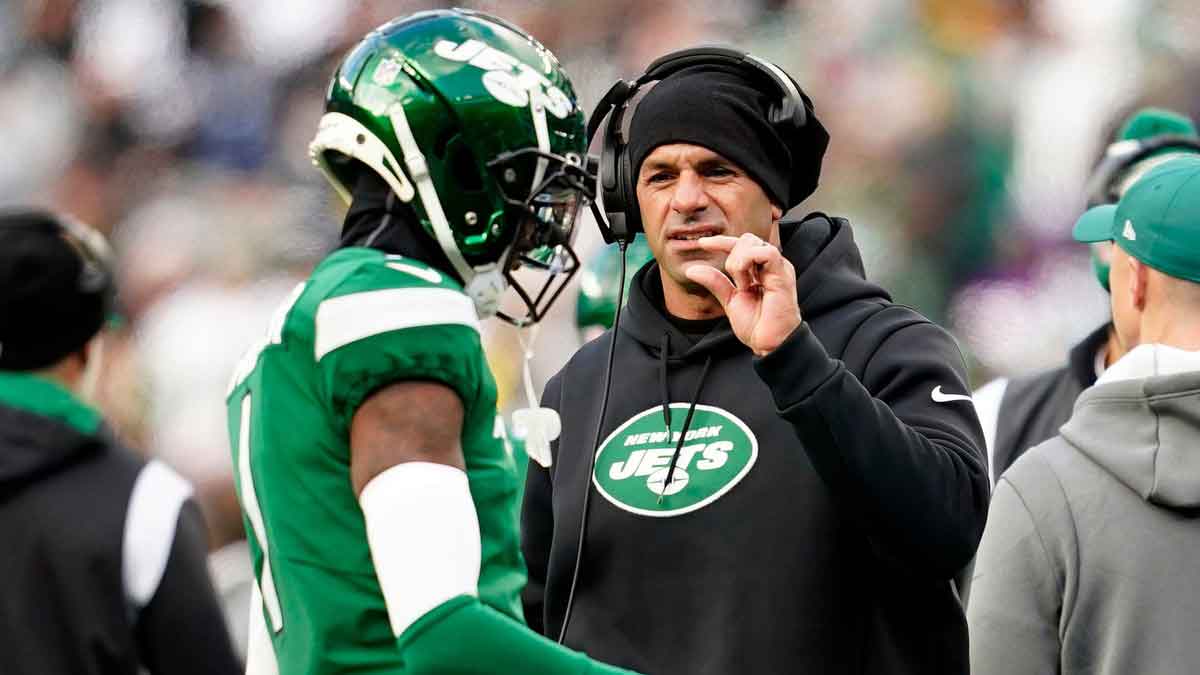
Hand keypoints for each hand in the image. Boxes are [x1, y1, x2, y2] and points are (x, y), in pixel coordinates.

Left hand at [684, 233, 800, 355]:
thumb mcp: (730, 300)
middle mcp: (771, 266)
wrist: (770, 343)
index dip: (721, 241)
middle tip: (736, 283)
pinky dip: (749, 262)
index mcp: (761, 270)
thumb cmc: (756, 325)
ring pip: (753, 242)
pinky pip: (767, 252)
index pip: (741, 245)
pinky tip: (747, 282)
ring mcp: (778, 268)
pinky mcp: (783, 275)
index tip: (702, 243)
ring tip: (742, 285)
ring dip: (739, 262)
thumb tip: (692, 269)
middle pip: (747, 239)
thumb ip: (715, 282)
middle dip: (732, 256)